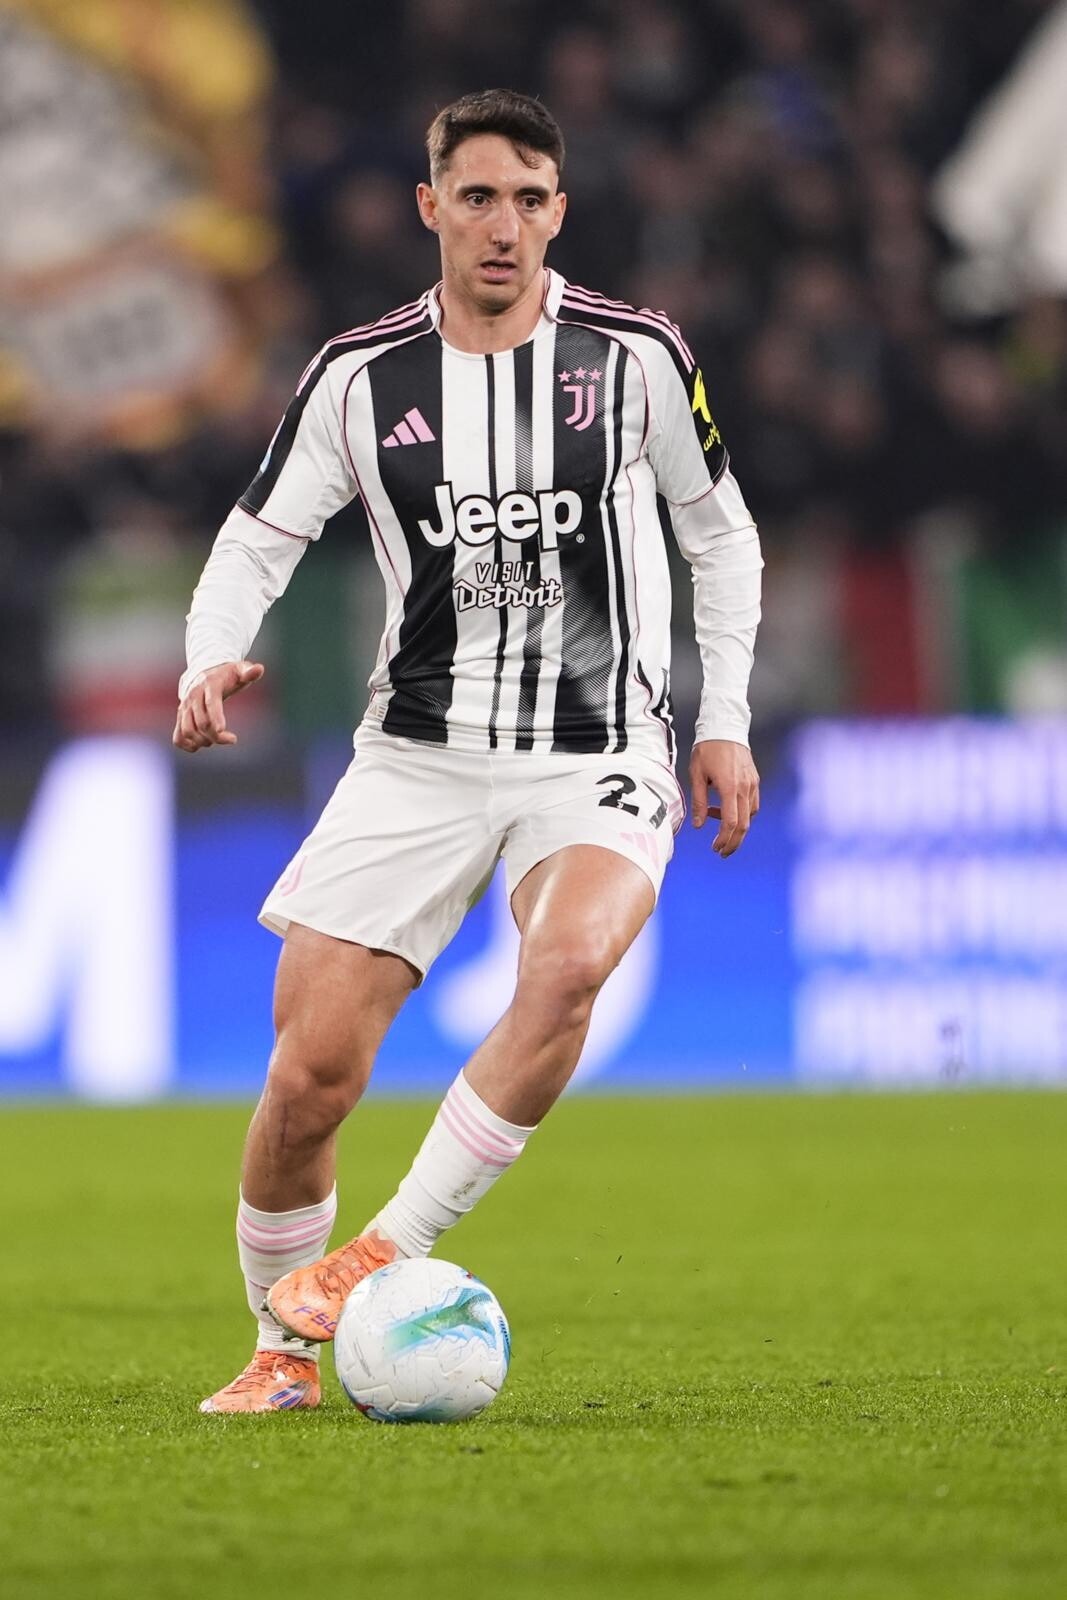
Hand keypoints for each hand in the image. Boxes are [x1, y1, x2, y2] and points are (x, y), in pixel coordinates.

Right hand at [172, 660, 264, 752]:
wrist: (203, 672)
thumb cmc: (226, 675)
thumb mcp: (239, 670)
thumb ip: (249, 671)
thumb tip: (259, 669)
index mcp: (210, 685)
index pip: (211, 703)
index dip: (215, 717)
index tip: (221, 730)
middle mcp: (193, 696)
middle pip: (201, 722)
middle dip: (217, 736)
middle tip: (232, 739)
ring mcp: (184, 707)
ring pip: (188, 731)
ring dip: (203, 741)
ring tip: (217, 739)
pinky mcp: (180, 717)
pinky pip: (178, 737)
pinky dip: (188, 745)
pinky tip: (202, 745)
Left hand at [690, 739, 759, 857]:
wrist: (724, 728)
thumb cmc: (708, 749)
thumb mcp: (696, 775)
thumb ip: (699, 801)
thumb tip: (698, 825)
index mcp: (730, 787)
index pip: (731, 822)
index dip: (724, 839)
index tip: (715, 847)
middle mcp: (745, 788)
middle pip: (744, 824)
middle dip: (734, 842)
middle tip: (722, 852)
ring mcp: (752, 784)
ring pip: (749, 815)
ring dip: (737, 827)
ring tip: (720, 828)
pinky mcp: (754, 780)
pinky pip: (752, 804)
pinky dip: (742, 813)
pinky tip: (728, 811)